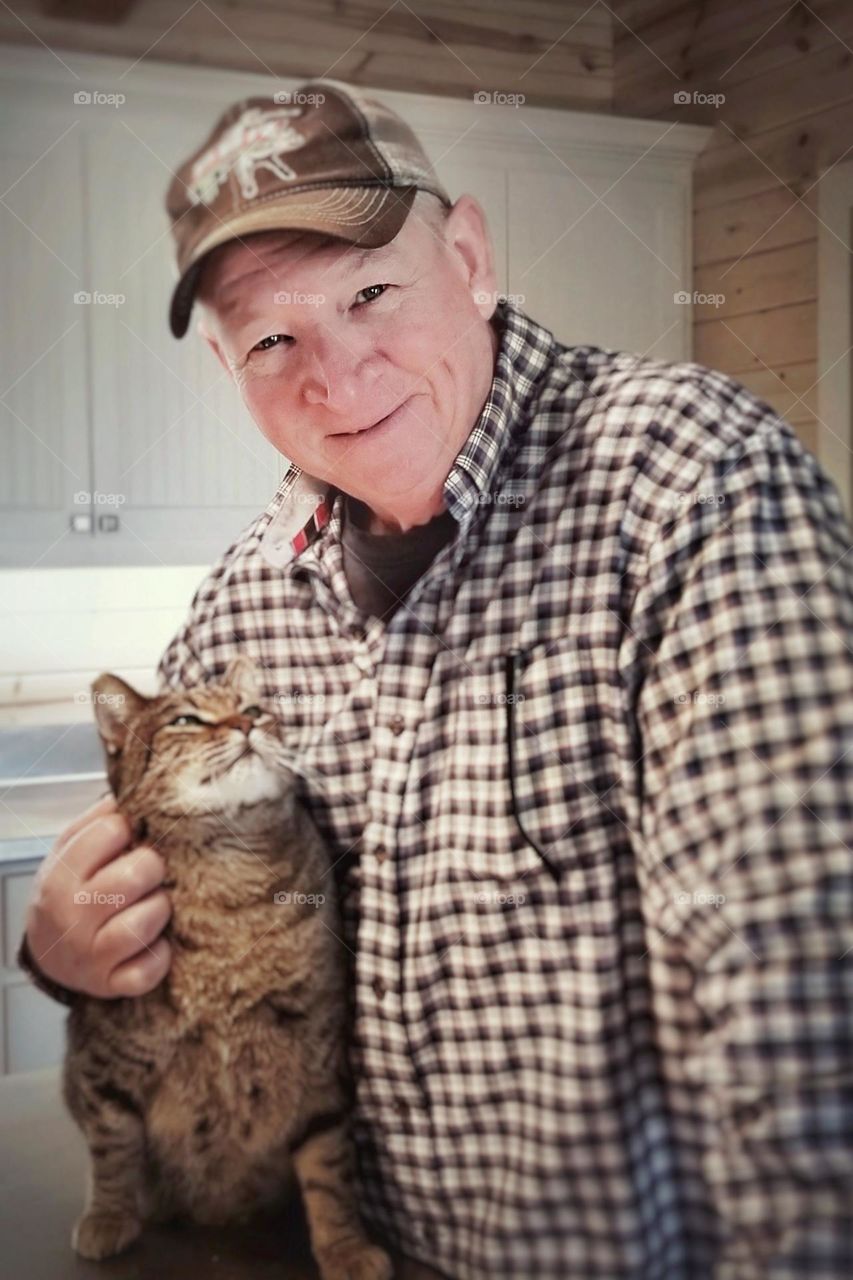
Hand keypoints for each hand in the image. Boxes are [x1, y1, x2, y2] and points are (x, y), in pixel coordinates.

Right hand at [23, 793, 171, 997]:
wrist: (49, 950)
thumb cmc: (70, 891)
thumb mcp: (71, 851)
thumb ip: (98, 820)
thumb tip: (135, 791)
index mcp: (61, 875)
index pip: (111, 830)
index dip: (129, 828)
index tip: (129, 837)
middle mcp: (72, 916)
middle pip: (137, 873)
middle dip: (153, 867)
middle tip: (150, 872)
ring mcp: (91, 955)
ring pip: (146, 921)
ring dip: (160, 908)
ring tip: (154, 904)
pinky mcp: (112, 984)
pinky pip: (151, 969)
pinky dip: (160, 955)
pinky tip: (155, 942)